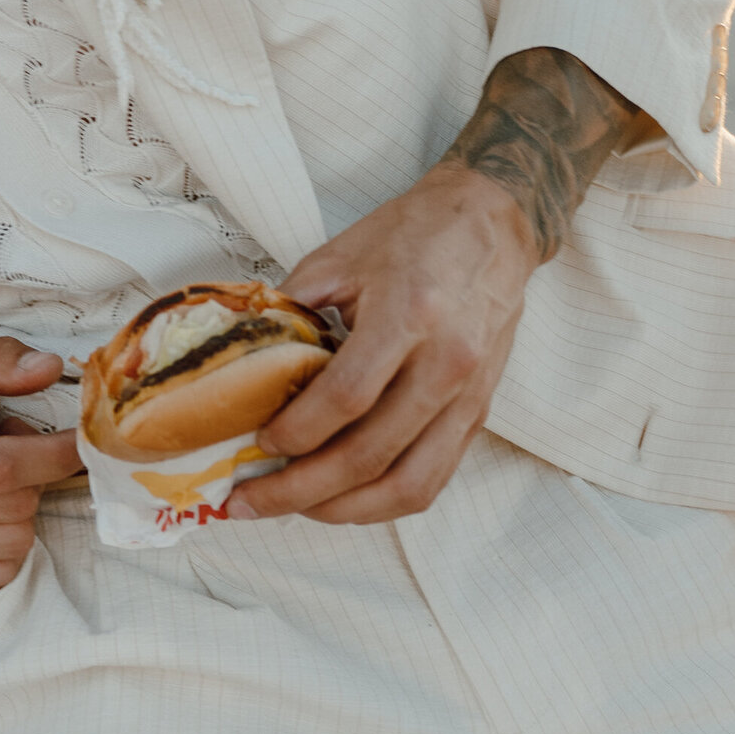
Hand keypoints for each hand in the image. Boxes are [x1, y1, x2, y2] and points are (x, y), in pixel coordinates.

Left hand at [236, 48, 656, 523]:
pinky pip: (434, 478)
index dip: (296, 430)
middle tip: (248, 502)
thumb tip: (241, 366)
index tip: (254, 443)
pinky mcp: (480, 413)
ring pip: (408, 484)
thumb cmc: (412, 234)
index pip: (347, 397)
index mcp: (410, 315)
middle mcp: (447, 364)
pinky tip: (341, 501)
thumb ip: (289, 312)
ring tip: (290, 510)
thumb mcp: (337, 258)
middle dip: (301, 490)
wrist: (493, 223)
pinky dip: (384, 501)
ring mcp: (470, 396)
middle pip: (371, 454)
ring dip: (343, 509)